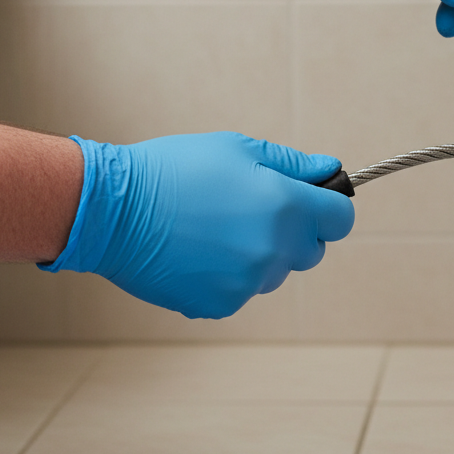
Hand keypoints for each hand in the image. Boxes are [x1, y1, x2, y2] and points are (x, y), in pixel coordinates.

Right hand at [41, 132, 353, 318]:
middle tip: (254, 210)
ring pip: (274, 272)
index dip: (329, 207)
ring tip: (216, 228)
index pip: (341, 219)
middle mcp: (273, 250)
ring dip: (260, 254)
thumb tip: (329, 169)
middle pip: (312, 251)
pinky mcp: (221, 305)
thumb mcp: (237, 149)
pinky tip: (198, 251)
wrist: (113, 210)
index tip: (314, 200)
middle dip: (295, 232)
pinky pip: (242, 290)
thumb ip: (292, 164)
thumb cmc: (175, 170)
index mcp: (286, 207)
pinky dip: (228, 275)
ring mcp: (248, 283)